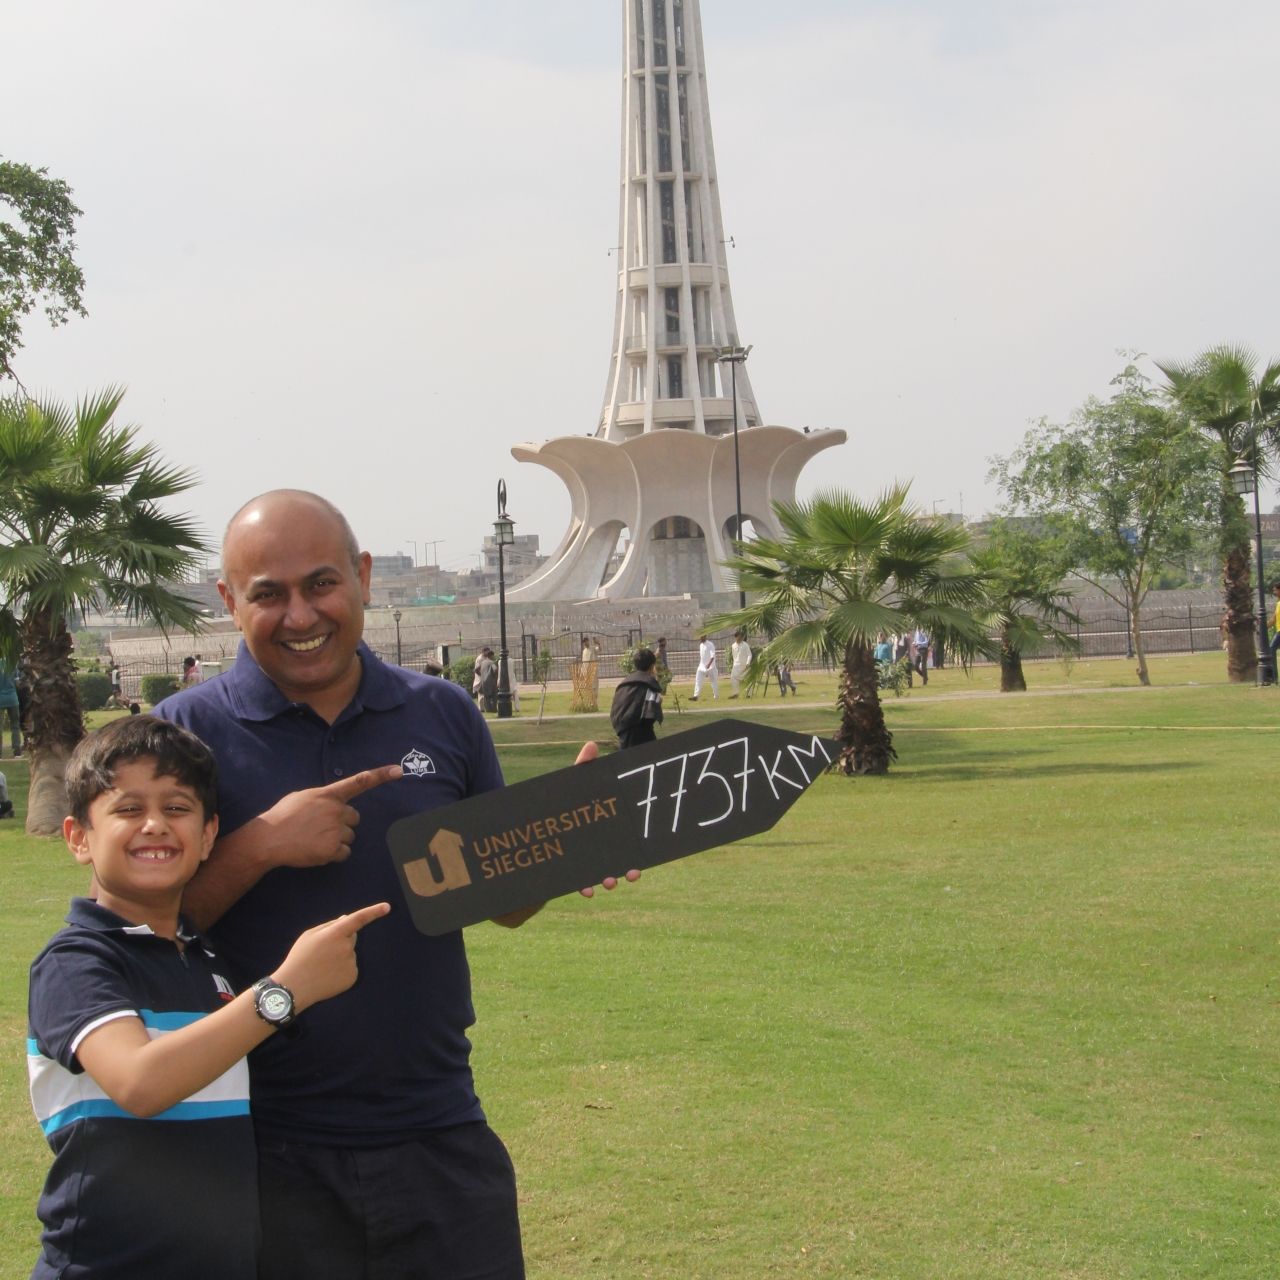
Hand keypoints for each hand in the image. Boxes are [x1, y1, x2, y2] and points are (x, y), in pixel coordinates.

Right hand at [257, 766, 402, 868]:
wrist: (269, 839)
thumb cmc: (282, 816)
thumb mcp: (302, 797)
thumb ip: (322, 798)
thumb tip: (331, 803)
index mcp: (328, 794)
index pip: (360, 782)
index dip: (381, 775)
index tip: (399, 770)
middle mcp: (336, 810)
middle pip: (355, 818)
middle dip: (343, 823)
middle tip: (321, 828)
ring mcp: (336, 829)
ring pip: (350, 836)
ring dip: (337, 839)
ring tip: (315, 839)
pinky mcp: (333, 849)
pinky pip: (344, 853)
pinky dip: (334, 854)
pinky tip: (317, 850)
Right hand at [275, 902, 390, 1009]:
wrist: (294, 987)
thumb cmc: (300, 957)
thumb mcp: (309, 935)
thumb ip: (330, 925)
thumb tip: (346, 919)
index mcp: (336, 933)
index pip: (359, 919)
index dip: (374, 911)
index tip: (387, 906)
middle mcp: (347, 947)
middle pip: (351, 938)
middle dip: (341, 940)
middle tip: (321, 952)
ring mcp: (351, 963)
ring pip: (350, 954)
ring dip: (340, 956)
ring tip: (321, 966)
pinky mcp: (352, 977)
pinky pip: (350, 968)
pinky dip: (342, 970)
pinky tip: (327, 976)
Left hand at [490, 741, 639, 927]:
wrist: (524, 826)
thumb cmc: (554, 803)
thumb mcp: (568, 786)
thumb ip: (580, 768)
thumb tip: (591, 746)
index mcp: (599, 830)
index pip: (620, 844)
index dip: (632, 854)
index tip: (639, 861)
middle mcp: (592, 849)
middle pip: (615, 863)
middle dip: (625, 871)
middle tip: (630, 874)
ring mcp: (578, 862)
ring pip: (598, 876)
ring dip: (607, 880)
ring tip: (608, 882)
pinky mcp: (563, 871)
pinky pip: (576, 882)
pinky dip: (583, 887)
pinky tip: (585, 890)